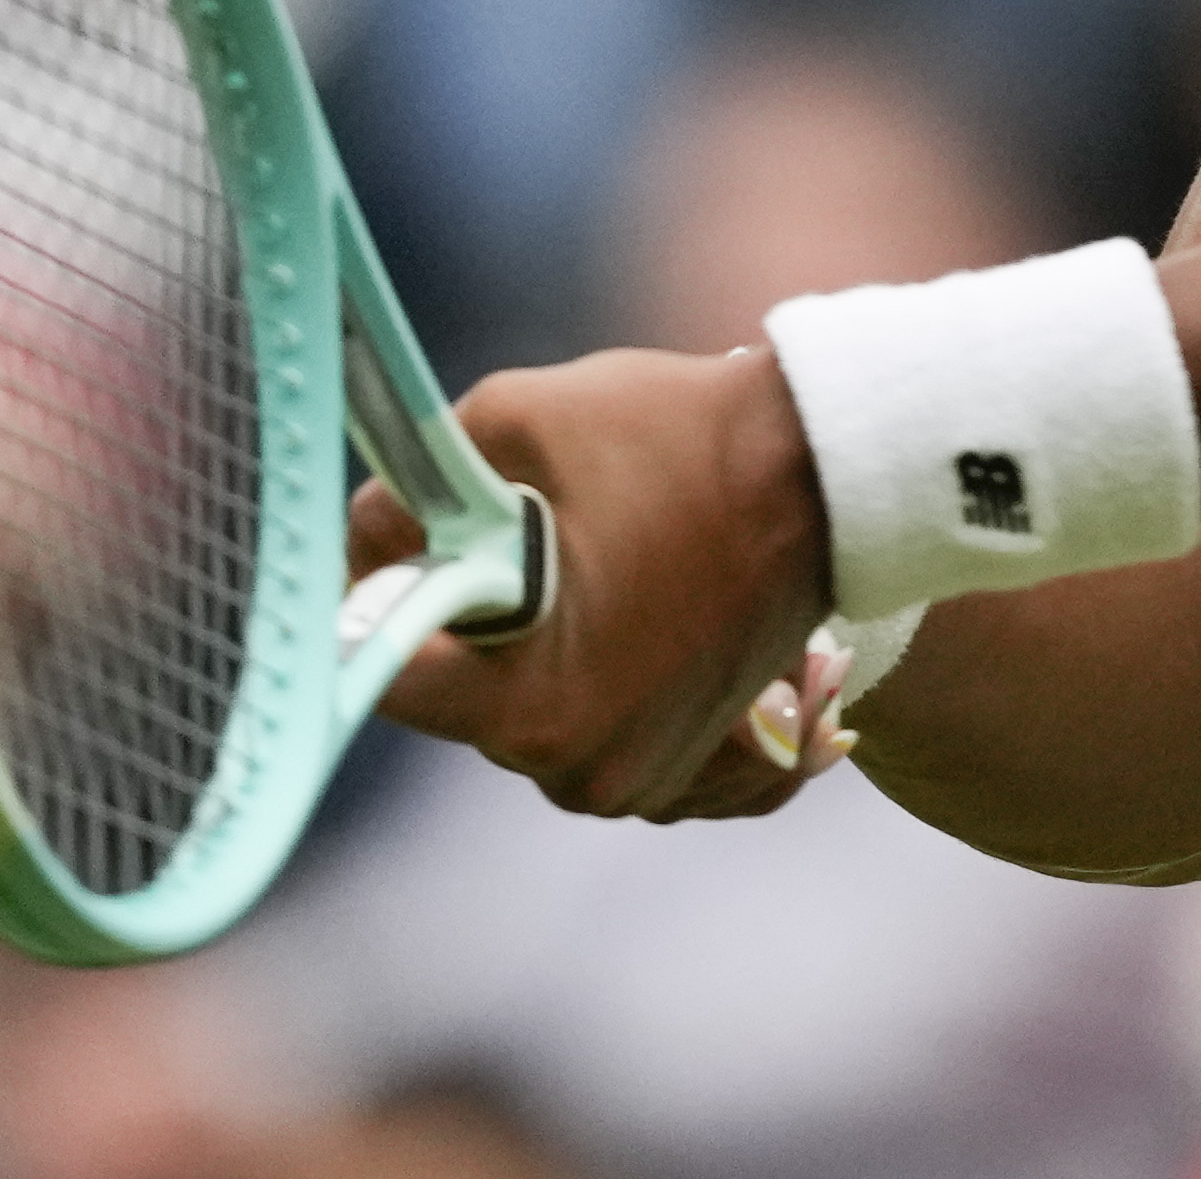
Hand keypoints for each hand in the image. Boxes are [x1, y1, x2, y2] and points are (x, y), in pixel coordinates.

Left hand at [357, 345, 841, 819]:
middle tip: (527, 523)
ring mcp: (643, 783)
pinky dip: (607, 678)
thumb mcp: (516, 416)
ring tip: (605, 555)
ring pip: (531, 713)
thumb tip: (369, 529)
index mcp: (531, 702)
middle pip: (464, 695)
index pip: (386, 675)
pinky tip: (645, 606)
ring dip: (542, 641)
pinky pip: (602, 738)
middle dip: (475, 610)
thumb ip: (414, 479)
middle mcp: (581, 768)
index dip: (378, 595)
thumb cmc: (677, 437)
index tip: (409, 540)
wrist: (831, 467)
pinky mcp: (690, 773)